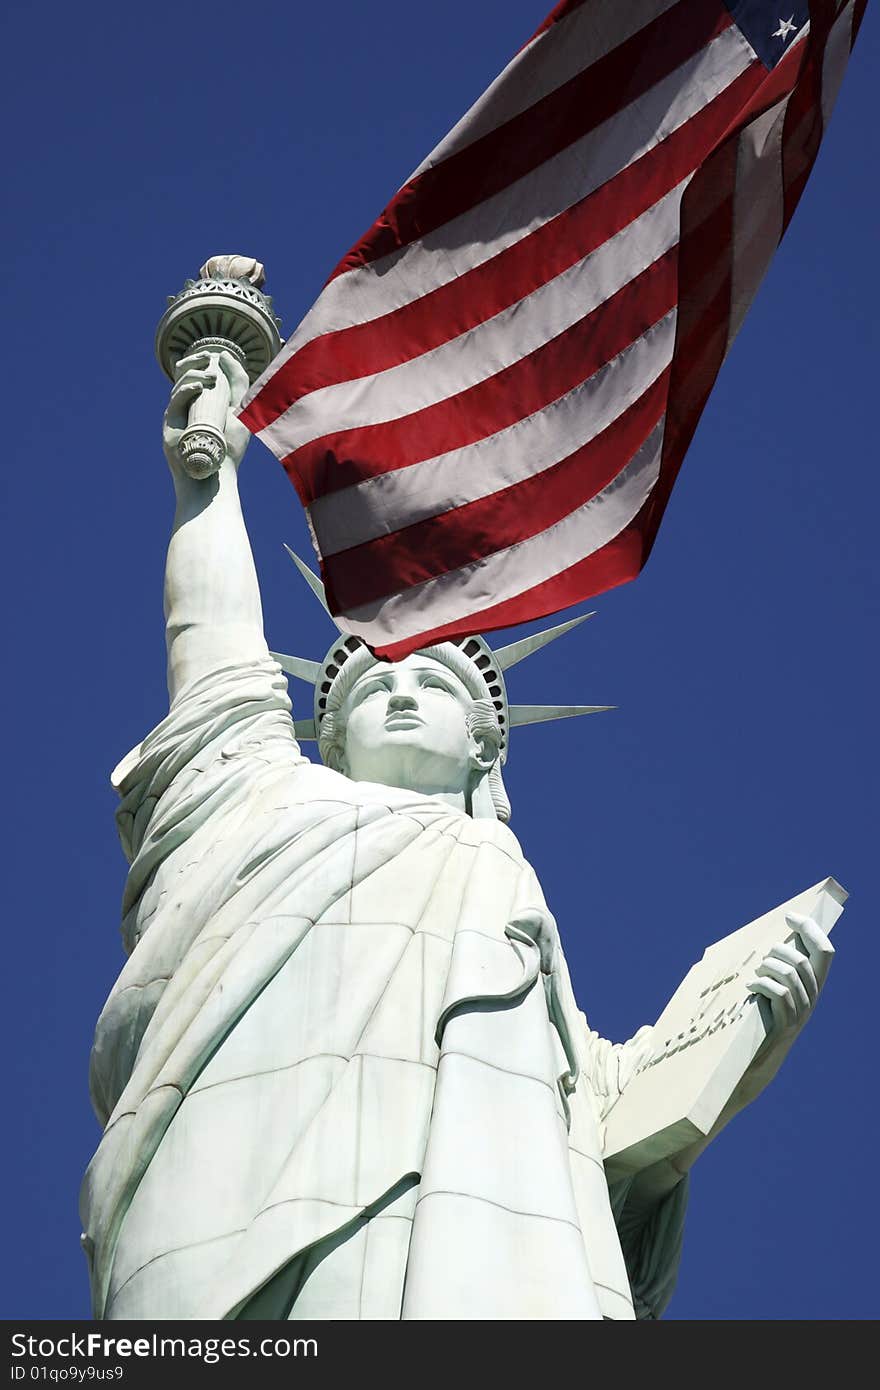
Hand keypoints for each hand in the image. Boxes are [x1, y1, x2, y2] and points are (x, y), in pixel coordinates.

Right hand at [163, 349, 251, 481]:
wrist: (219, 471)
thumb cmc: (230, 446)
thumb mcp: (240, 409)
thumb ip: (238, 382)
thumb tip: (224, 354)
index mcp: (202, 401)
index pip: (195, 372)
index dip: (199, 360)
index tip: (214, 355)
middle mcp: (187, 405)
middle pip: (181, 373)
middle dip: (193, 360)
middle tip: (207, 358)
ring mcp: (177, 413)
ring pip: (178, 383)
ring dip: (195, 374)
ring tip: (211, 378)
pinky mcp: (170, 423)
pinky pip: (175, 399)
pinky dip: (187, 389)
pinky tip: (200, 387)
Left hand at [746, 912, 833, 1038]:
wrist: (753, 1056)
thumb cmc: (759, 1014)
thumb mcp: (774, 987)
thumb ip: (778, 966)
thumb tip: (770, 935)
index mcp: (813, 984)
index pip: (825, 951)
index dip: (810, 929)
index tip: (790, 916)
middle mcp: (813, 997)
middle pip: (803, 960)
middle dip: (778, 950)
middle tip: (762, 959)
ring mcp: (801, 1012)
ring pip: (789, 974)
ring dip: (767, 968)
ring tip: (755, 975)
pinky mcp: (786, 1024)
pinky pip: (778, 993)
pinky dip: (760, 985)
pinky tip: (749, 988)